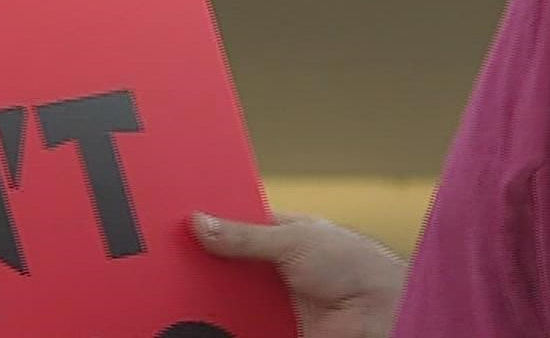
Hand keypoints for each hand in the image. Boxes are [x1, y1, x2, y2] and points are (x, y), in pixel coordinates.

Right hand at [190, 211, 405, 337]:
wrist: (383, 313)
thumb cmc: (357, 265)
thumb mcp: (295, 240)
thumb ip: (246, 235)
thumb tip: (201, 222)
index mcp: (281, 235)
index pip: (234, 226)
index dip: (207, 225)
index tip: (174, 222)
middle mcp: (274, 269)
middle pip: (225, 266)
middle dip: (201, 264)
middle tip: (166, 261)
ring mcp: (272, 302)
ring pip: (226, 300)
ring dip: (207, 299)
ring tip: (174, 293)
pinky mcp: (272, 330)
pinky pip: (238, 328)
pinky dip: (221, 327)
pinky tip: (198, 322)